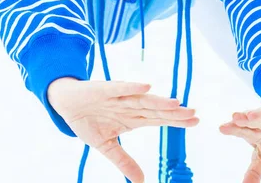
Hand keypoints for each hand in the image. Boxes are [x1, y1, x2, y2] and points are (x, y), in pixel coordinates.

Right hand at [48, 78, 198, 182]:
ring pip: (141, 100)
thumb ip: (123, 160)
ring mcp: (118, 97)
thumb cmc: (88, 121)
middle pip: (155, 110)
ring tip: (176, 103)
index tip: (195, 122)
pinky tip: (147, 87)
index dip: (175, 121)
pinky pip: (120, 88)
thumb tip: (140, 181)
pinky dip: (132, 87)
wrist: (66, 103)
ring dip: (158, 101)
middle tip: (194, 113)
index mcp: (132, 119)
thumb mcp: (105, 145)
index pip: (158, 120)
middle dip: (173, 112)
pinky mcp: (104, 89)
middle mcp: (129, 106)